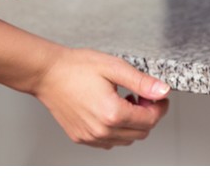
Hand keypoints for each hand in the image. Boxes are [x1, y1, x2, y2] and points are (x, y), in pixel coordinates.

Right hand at [31, 48, 170, 148]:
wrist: (46, 73)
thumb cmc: (76, 68)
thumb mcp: (115, 68)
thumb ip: (142, 82)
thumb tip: (163, 91)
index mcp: (112, 113)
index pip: (150, 120)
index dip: (160, 107)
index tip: (159, 97)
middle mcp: (101, 130)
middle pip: (141, 132)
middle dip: (148, 115)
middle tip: (142, 97)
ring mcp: (90, 136)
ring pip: (127, 139)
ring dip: (133, 124)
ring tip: (125, 102)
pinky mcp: (81, 137)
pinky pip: (109, 142)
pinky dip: (117, 130)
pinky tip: (112, 112)